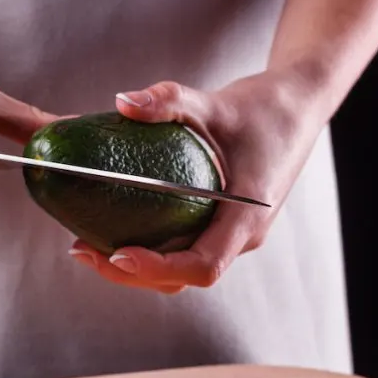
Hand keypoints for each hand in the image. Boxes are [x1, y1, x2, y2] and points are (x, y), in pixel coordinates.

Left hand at [69, 69, 328, 293]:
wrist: (296, 109)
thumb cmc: (263, 109)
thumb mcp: (214, 102)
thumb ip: (169, 101)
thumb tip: (122, 102)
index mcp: (246, 218)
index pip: (203, 266)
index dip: (158, 267)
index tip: (118, 254)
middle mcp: (240, 237)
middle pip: (182, 277)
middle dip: (130, 273)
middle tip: (81, 250)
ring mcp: (230, 236)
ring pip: (180, 270)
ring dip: (135, 267)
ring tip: (87, 245)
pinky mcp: (220, 228)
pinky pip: (182, 251)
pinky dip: (148, 249)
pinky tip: (113, 228)